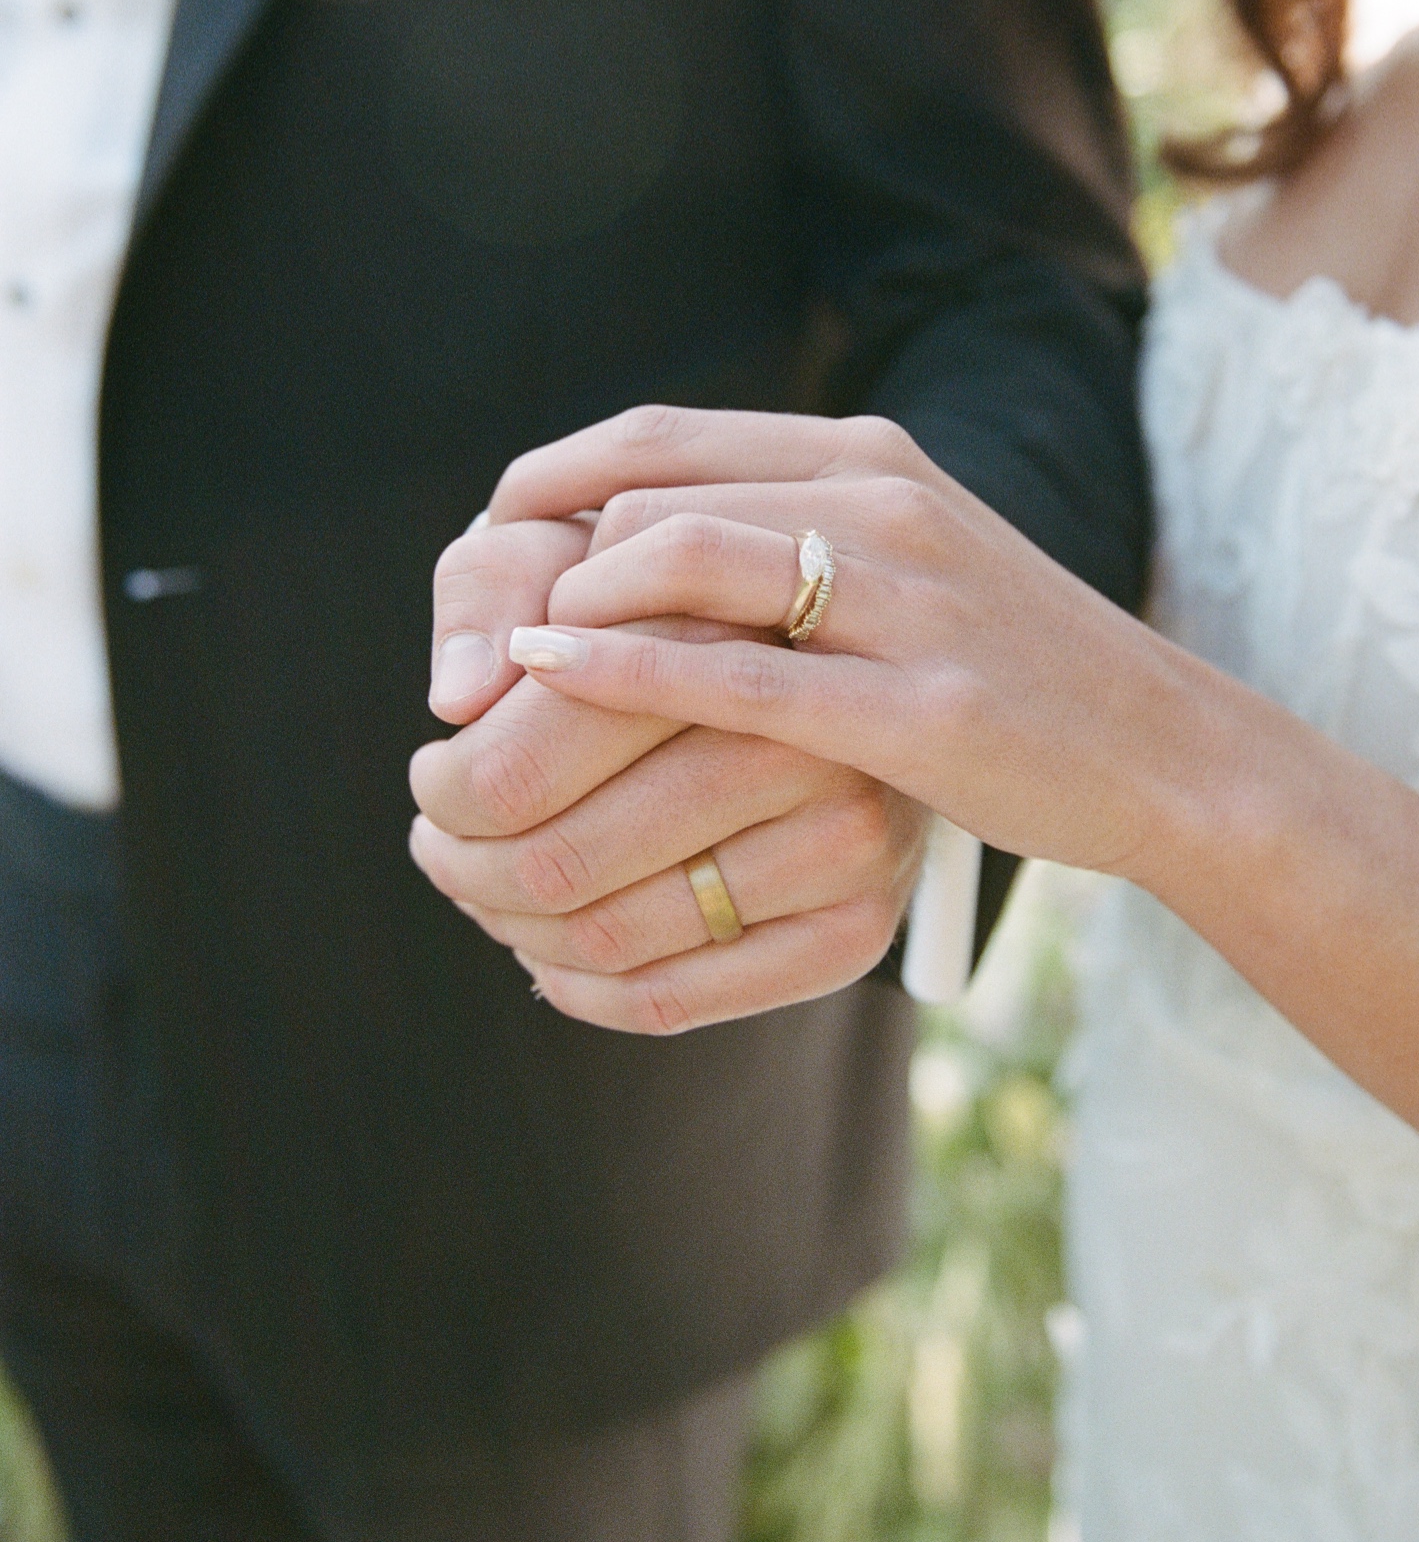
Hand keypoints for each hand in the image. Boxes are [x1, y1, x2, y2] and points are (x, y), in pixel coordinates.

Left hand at [410, 508, 930, 1032]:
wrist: (849, 660)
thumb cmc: (660, 595)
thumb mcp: (571, 541)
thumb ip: (496, 585)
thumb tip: (458, 698)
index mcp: (731, 626)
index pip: (525, 756)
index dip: (450, 785)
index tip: (437, 772)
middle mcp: (807, 736)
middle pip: (558, 858)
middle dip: (465, 865)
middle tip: (440, 839)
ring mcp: (847, 840)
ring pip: (607, 934)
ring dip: (510, 927)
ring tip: (484, 885)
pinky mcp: (858, 929)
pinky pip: (674, 1000)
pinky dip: (578, 988)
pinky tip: (545, 949)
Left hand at [491, 404, 1184, 880]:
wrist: (1164, 748)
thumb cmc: (1009, 665)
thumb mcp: (905, 565)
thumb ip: (788, 535)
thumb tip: (636, 545)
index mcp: (867, 458)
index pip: (661, 436)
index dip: (551, 480)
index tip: (489, 537)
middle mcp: (883, 501)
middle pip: (653, 492)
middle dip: (542, 556)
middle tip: (479, 629)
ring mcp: (907, 600)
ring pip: (687, 560)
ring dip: (574, 606)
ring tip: (510, 662)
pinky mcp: (921, 707)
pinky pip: (741, 676)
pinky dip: (629, 674)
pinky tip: (558, 686)